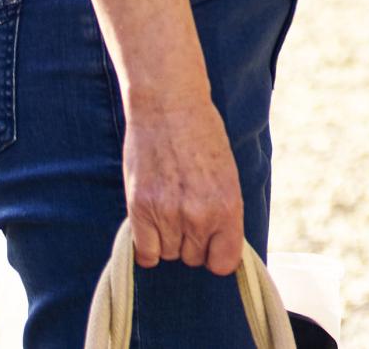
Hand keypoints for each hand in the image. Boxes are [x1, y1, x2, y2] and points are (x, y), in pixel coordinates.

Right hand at [121, 97, 243, 273]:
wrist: (168, 105)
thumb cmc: (202, 135)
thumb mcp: (227, 174)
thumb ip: (223, 212)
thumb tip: (218, 247)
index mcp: (228, 206)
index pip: (224, 263)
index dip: (216, 255)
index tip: (210, 243)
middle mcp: (200, 215)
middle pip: (193, 259)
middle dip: (191, 242)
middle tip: (185, 211)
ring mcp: (167, 213)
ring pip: (168, 254)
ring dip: (168, 238)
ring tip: (168, 207)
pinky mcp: (139, 209)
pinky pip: (144, 252)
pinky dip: (147, 245)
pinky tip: (150, 224)